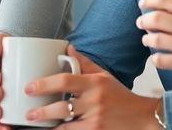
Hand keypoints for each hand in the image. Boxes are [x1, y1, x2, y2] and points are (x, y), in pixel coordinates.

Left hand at [24, 45, 160, 128]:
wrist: (143, 118)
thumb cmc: (121, 96)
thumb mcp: (104, 76)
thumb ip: (85, 63)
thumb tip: (67, 48)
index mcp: (94, 83)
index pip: (65, 81)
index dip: (44, 84)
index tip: (29, 88)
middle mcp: (94, 101)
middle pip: (62, 107)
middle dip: (42, 111)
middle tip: (28, 113)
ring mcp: (96, 119)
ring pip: (66, 125)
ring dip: (49, 126)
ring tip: (35, 125)